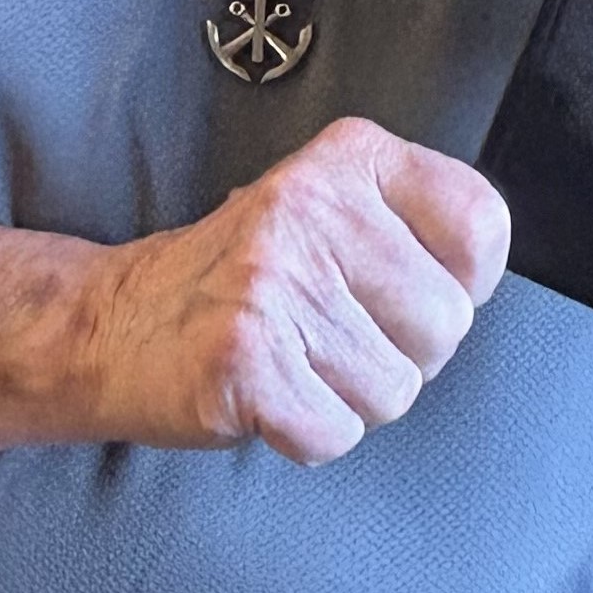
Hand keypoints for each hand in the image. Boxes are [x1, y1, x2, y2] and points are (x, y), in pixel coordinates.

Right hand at [75, 116, 510, 464]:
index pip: (480, 224)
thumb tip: (478, 286)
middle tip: (329, 336)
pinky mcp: (244, 356)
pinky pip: (336, 432)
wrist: (112, 323)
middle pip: (446, 324)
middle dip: (400, 355)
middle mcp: (313, 205)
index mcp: (349, 157)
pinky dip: (305, 435)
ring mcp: (275, 279)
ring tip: (294, 361)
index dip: (458, 283)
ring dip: (349, 399)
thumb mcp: (328, 212)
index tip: (400, 290)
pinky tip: (267, 393)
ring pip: (395, 389)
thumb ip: (407, 229)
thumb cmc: (237, 280)